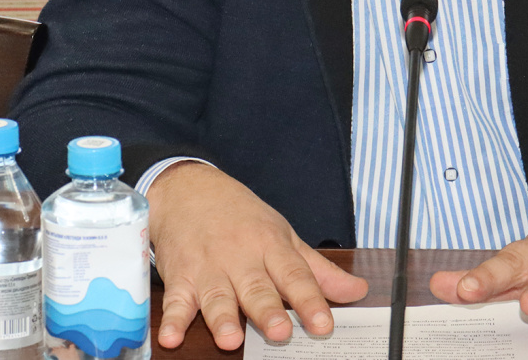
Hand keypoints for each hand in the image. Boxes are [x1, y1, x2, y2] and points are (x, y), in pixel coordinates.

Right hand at [148, 162, 368, 350]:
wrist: (188, 189)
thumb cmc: (241, 217)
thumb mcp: (283, 236)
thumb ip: (318, 270)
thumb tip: (357, 291)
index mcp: (271, 246)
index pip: (294, 275)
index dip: (310, 301)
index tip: (324, 324)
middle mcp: (240, 258)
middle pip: (256, 287)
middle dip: (267, 310)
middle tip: (280, 332)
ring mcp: (208, 268)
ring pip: (217, 296)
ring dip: (222, 318)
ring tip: (230, 339)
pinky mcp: (179, 276)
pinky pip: (174, 301)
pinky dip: (171, 319)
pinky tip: (170, 337)